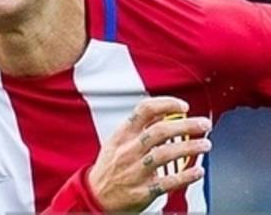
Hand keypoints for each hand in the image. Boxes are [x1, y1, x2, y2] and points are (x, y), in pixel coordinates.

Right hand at [87, 96, 211, 212]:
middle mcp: (128, 150)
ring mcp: (136, 170)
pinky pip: (168, 182)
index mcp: (122, 135)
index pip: (144, 110)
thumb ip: (139, 127)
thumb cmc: (110, 166)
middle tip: (203, 124)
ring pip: (166, 154)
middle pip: (160, 131)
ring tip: (205, 144)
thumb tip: (164, 112)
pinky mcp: (143, 191)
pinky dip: (186, 176)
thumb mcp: (117, 141)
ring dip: (190, 148)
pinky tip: (198, 171)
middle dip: (186, 125)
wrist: (96, 196)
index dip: (166, 104)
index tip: (183, 106)